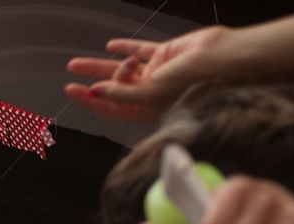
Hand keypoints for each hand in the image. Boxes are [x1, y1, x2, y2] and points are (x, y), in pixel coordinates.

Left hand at [64, 27, 230, 123]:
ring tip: (78, 63)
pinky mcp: (166, 54)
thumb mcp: (151, 93)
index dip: (90, 99)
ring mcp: (157, 72)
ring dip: (100, 65)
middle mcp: (150, 92)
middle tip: (71, 73)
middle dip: (90, 80)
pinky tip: (110, 46)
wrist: (222, 59)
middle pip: (113, 88)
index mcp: (146, 108)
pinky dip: (126, 47)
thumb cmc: (193, 83)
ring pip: (122, 68)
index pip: (111, 106)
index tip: (72, 90)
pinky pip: (141, 49)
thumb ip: (122, 94)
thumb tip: (95, 92)